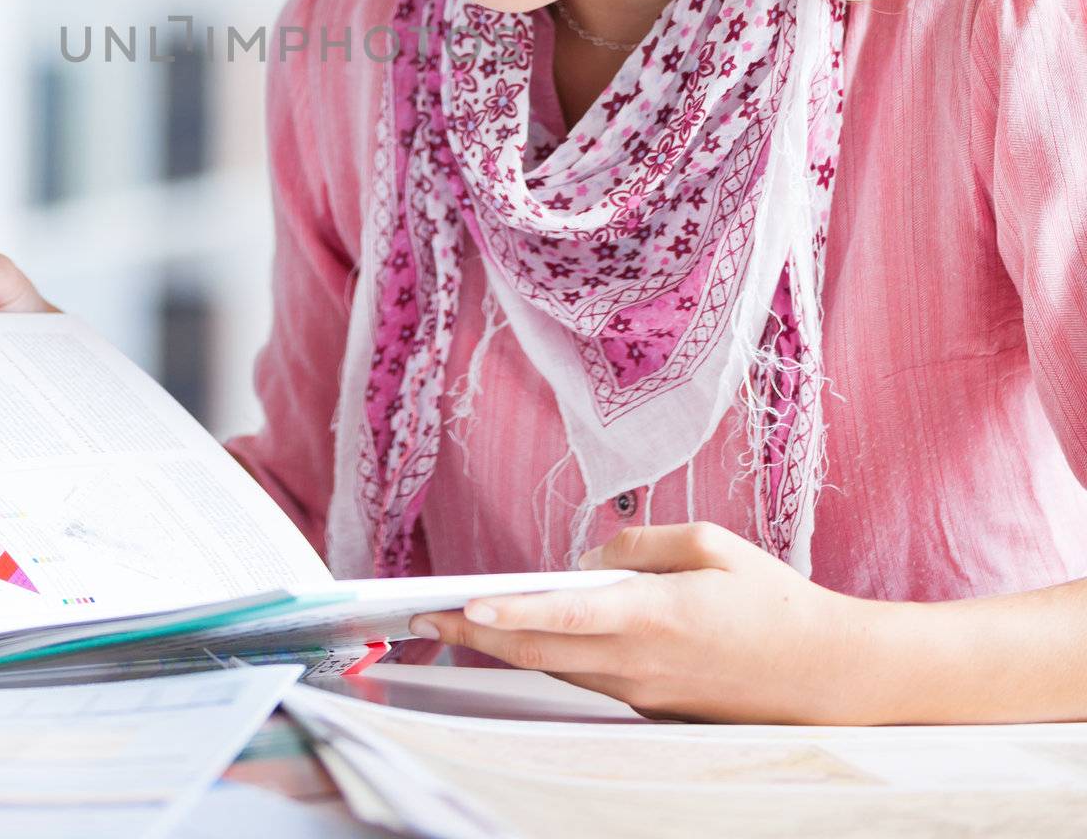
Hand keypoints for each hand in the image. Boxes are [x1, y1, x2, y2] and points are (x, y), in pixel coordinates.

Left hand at [408, 521, 894, 724]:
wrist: (830, 676)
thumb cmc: (774, 601)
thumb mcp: (710, 545)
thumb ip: (640, 546)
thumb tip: (588, 562)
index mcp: (653, 617)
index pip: (561, 617)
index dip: (505, 612)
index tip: (460, 606)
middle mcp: (639, 663)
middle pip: (539, 651)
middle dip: (475, 635)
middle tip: (421, 618)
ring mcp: (643, 692)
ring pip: (555, 666)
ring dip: (502, 646)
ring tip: (453, 622)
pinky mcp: (651, 706)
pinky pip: (584, 677)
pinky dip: (545, 655)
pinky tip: (522, 635)